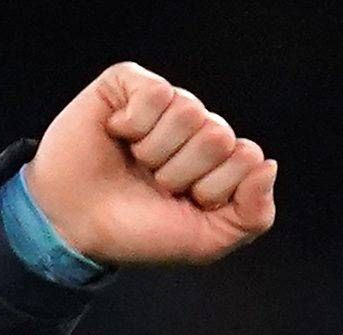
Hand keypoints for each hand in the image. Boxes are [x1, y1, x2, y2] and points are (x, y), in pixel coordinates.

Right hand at [24, 62, 276, 267]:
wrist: (75, 226)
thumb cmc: (137, 231)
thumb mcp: (205, 241)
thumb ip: (253, 215)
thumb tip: (267, 164)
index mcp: (218, 161)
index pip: (248, 157)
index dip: (214, 190)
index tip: (182, 204)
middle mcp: (196, 128)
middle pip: (219, 135)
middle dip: (182, 173)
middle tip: (154, 184)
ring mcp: (164, 104)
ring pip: (189, 112)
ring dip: (155, 152)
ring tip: (135, 163)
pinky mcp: (130, 84)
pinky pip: (156, 93)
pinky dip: (134, 125)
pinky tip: (118, 135)